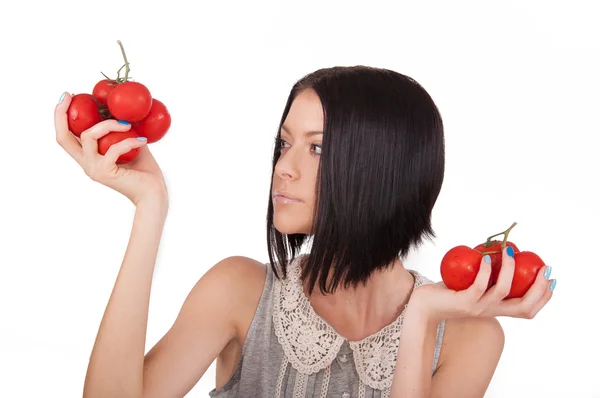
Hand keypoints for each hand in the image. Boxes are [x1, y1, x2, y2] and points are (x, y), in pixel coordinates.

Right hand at [55, 92, 167, 206]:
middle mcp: (87, 164)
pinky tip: (143, 140)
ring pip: (89, 136)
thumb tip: (123, 111)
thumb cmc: (146, 172)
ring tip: (128, 125)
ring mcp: (93, 169)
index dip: (62, 116)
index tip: (69, 96)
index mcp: (90, 158)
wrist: (154, 194)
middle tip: (71, 95)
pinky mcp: (105, 172)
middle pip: (63, 138)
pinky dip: (129, 141)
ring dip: (109, 124)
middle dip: (62, 114)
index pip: (67, 137)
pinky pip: (113, 148)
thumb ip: (122, 132)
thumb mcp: (132, 146)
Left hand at [411, 246, 554, 322]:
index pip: (528, 310)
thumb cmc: (448, 293)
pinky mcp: (464, 302)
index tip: (551, 279)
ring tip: (509, 252)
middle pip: (525, 306)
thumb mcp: (472, 286)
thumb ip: (486, 277)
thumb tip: (496, 251)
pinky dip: (485, 272)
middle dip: (539, 287)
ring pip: (503, 291)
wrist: (424, 307)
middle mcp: (491, 311)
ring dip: (509, 269)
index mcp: (496, 310)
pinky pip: (479, 287)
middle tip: (543, 268)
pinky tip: (486, 258)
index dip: (543, 297)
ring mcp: (479, 308)